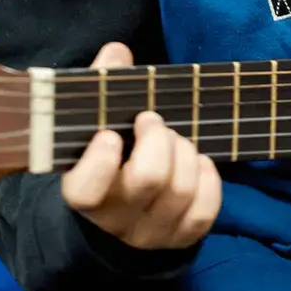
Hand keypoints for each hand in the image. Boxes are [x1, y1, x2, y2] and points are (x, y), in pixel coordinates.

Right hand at [61, 42, 221, 249]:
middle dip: (159, 139)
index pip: (86, 189)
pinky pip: (205, 210)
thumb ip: (103, 85)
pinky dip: (208, 178)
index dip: (101, 162)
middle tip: (152, 121)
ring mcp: (149, 232)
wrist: (122, 206)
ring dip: (185, 151)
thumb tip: (117, 52)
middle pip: (149, 180)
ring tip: (175, 138)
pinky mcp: (180, 237)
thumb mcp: (98, 121)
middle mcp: (114, 218)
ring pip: (181, 191)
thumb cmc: (111, 151)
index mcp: (83, 190)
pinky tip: (197, 162)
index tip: (111, 134)